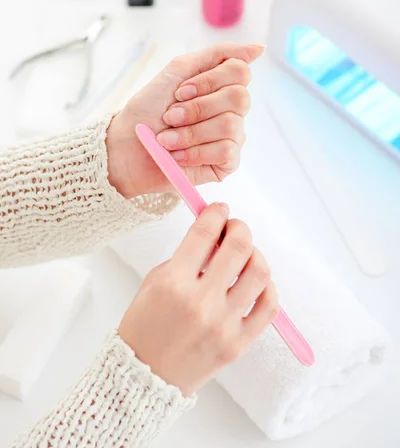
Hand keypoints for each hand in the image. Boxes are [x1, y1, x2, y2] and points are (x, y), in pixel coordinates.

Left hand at [106, 43, 262, 197]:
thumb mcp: (178, 71)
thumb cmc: (148, 110)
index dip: (209, 81)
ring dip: (190, 133)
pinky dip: (195, 152)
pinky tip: (178, 156)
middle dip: (197, 108)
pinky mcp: (227, 163)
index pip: (240, 71)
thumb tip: (259, 48)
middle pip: (239, 98)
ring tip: (167, 139)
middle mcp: (231, 110)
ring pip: (230, 126)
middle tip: (170, 116)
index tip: (180, 92)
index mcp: (221, 86)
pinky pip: (226, 151)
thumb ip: (217, 54)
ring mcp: (232, 137)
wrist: (128, 148)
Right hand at [118, 203, 277, 395]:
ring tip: (245, 256)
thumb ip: (186, 256)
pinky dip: (267, 287)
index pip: (204, 232)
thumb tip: (216, 233)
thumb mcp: (155, 280)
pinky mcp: (238, 343)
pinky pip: (269, 307)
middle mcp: (201, 301)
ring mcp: (223, 324)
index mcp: (173, 282)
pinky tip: (255, 283)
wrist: (145, 375)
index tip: (219, 210)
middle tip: (234, 228)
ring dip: (255, 254)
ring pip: (259, 272)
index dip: (215, 213)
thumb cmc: (146, 325)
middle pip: (238, 246)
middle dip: (239, 227)